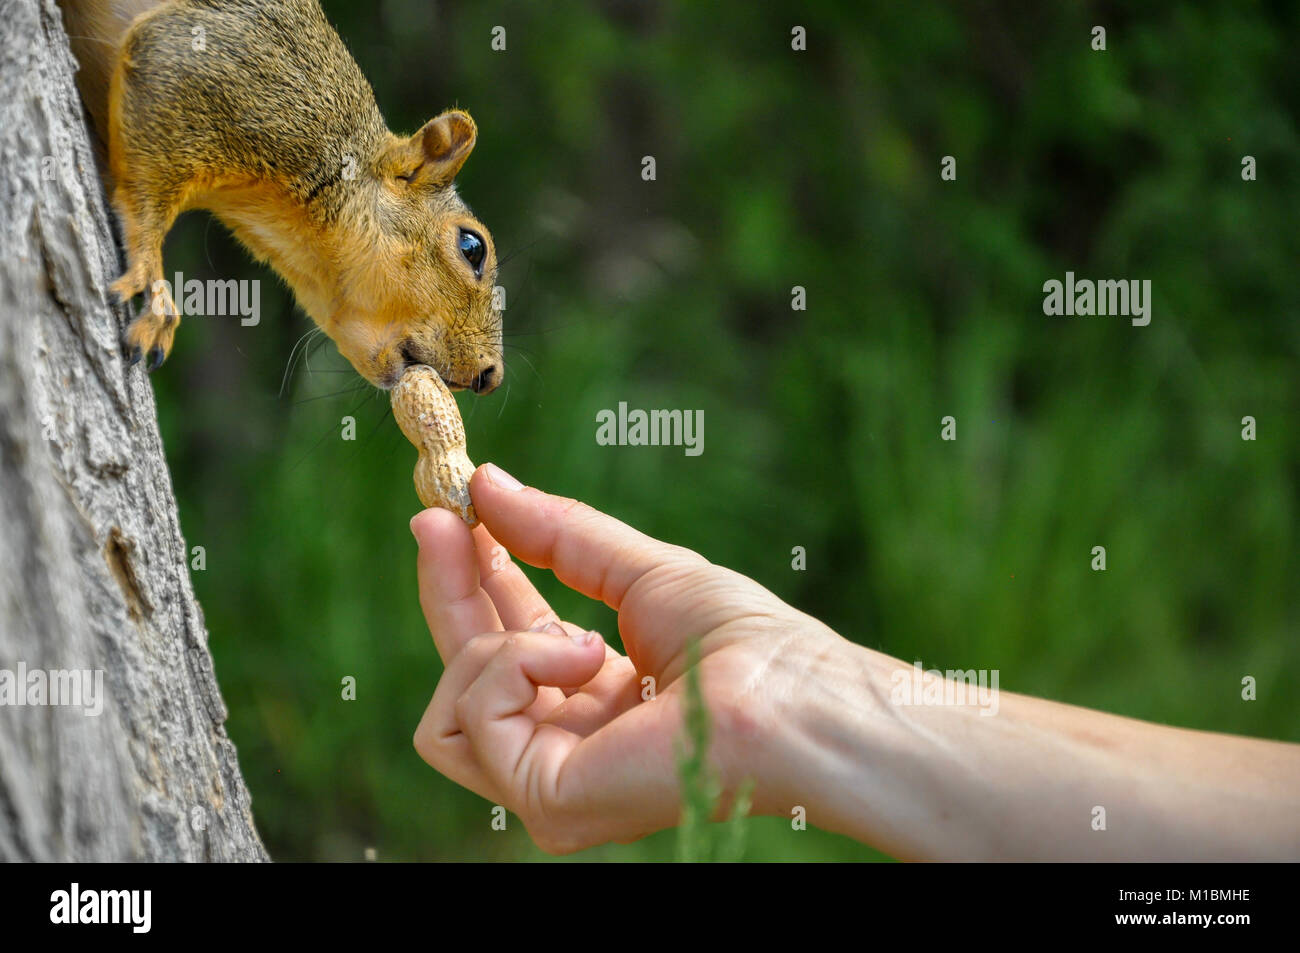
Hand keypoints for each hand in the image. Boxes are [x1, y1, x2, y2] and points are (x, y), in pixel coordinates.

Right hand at [410, 463, 844, 852]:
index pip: (504, 643)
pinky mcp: (544, 799)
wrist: (786, 690)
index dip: (470, 580)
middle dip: (448, 589)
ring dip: (493, 644)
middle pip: (461, 674)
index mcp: (591, 699)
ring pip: (447, 709)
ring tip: (580, 636)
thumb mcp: (636, 569)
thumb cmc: (742, 640)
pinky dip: (517, 667)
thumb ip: (556, 535)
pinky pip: (475, 717)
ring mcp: (549, 783)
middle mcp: (564, 747)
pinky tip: (586, 656)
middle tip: (434, 517)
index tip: (446, 512)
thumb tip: (486, 484)